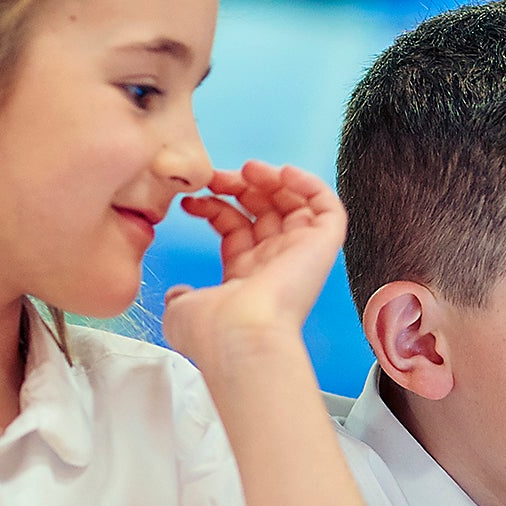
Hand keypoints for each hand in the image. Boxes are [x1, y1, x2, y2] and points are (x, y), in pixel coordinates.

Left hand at [165, 162, 345, 368]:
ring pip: (296, 204)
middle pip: (264, 210)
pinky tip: (284, 174)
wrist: (239, 336)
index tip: (192, 199)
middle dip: (240, 186)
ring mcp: (300, 254)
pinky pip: (328, 208)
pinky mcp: (323, 246)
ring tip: (249, 169)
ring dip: (273, 179)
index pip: (235, 227)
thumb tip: (177, 293)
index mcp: (245, 275)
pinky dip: (310, 185)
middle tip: (216, 178)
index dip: (215, 206)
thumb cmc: (212, 330)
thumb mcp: (181, 310)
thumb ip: (180, 295)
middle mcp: (274, 263)